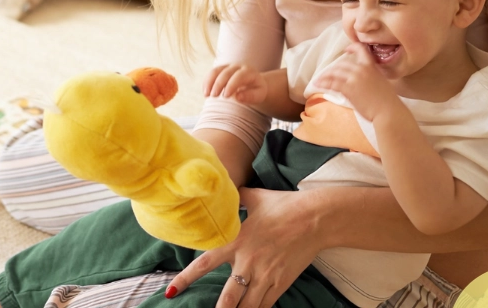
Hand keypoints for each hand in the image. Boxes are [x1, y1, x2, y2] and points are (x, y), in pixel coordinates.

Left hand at [166, 187, 326, 307]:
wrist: (316, 218)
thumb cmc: (284, 205)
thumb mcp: (255, 197)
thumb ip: (237, 198)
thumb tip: (225, 191)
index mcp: (236, 241)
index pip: (204, 263)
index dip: (185, 279)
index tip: (171, 291)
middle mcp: (248, 262)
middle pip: (226, 298)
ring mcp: (265, 276)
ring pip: (246, 307)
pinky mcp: (281, 283)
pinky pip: (265, 305)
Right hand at [205, 64, 266, 105]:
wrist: (254, 82)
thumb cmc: (257, 90)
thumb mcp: (259, 95)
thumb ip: (251, 96)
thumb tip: (237, 97)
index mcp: (249, 71)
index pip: (239, 76)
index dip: (231, 85)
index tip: (225, 96)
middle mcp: (237, 66)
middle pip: (225, 73)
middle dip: (218, 84)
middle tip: (213, 96)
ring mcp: (228, 66)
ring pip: (216, 71)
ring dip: (209, 82)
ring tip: (206, 95)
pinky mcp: (221, 69)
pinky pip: (211, 73)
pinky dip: (207, 82)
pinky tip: (205, 92)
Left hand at [311, 43, 401, 121]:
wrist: (388, 111)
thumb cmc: (388, 100)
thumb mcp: (382, 81)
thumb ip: (372, 76)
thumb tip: (364, 78)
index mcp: (371, 66)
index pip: (361, 50)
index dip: (352, 48)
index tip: (346, 50)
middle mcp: (361, 69)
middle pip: (342, 64)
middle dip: (333, 69)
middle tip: (327, 74)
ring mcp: (354, 78)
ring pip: (335, 73)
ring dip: (325, 76)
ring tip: (318, 80)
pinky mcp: (348, 89)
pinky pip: (332, 83)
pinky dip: (323, 83)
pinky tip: (318, 85)